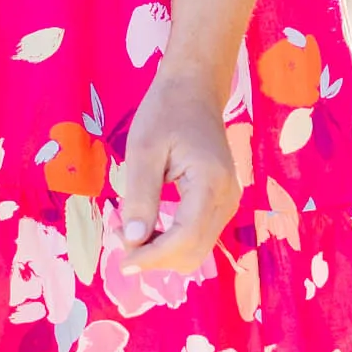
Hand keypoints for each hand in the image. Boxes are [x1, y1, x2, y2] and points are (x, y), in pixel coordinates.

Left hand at [113, 64, 240, 275]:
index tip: (123, 261)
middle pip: (194, 251)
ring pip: (198, 249)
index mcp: (211, 182)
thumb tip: (133, 241)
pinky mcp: (223, 202)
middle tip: (121, 242)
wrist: (194, 90)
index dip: (153, 257)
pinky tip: (150, 228)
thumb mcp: (143, 150)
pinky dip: (173, 242)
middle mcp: (228, 197)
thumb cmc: (166, 112)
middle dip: (157, 258)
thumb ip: (140, 197)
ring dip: (164, 252)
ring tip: (132, 233)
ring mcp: (229, 201)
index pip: (186, 237)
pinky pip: (200, 236)